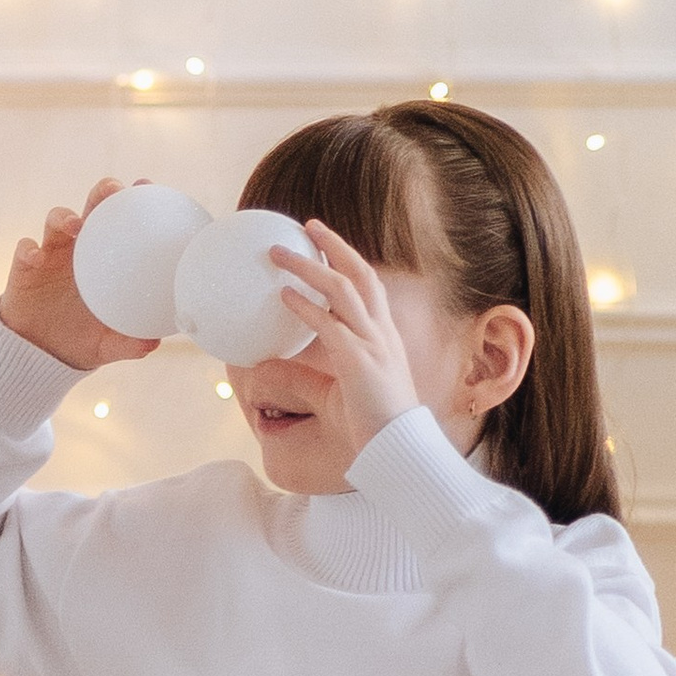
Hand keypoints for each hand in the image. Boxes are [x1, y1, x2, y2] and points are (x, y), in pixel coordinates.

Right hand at [0, 180, 161, 373]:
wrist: (40, 356)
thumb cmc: (81, 340)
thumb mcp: (109, 344)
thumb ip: (130, 343)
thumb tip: (153, 343)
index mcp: (106, 258)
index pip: (122, 221)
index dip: (134, 200)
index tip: (146, 186)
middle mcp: (80, 248)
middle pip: (92, 209)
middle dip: (103, 193)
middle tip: (114, 190)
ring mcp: (51, 254)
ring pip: (56, 220)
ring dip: (64, 216)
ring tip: (74, 225)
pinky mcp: (24, 268)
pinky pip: (25, 250)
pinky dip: (29, 250)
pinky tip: (36, 257)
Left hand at [275, 221, 420, 473]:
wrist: (398, 450)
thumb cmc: (373, 423)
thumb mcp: (347, 387)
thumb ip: (325, 368)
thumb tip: (287, 362)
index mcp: (384, 336)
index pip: (369, 285)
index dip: (348, 260)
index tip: (326, 242)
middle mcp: (382, 333)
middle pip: (360, 274)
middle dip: (334, 246)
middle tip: (308, 225)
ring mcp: (373, 344)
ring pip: (342, 290)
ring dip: (308, 267)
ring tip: (278, 254)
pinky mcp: (359, 362)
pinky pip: (329, 325)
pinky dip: (305, 306)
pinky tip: (284, 296)